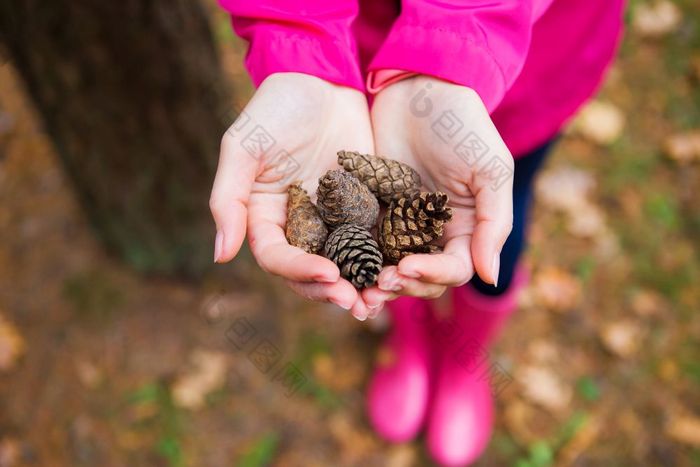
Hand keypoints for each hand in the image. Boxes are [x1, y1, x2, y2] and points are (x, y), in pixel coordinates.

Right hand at [210, 73, 375, 317]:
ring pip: (344, 263)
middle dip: (331, 289)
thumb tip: (221, 256)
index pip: (278, 257)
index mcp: (267, 217)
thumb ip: (230, 200)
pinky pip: (373, 239)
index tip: (328, 273)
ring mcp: (334, 218)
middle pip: (311, 271)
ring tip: (379, 298)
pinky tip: (399, 270)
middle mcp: (300, 224)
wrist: (322, 77)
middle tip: (356, 303)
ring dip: (359, 285)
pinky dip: (383, 258)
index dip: (299, 271)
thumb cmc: (276, 108)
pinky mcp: (364, 207)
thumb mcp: (244, 148)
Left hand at [362, 76, 513, 313]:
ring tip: (359, 290)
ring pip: (391, 269)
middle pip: (422, 279)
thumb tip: (491, 278)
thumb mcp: (490, 170)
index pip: (453, 270)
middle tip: (379, 282)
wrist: (417, 89)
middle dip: (403, 285)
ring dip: (377, 284)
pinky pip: (364, 245)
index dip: (433, 275)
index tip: (407, 267)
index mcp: (466, 229)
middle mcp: (433, 234)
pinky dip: (356, 260)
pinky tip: (342, 267)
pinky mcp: (371, 213)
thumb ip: (493, 224)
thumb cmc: (461, 126)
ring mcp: (400, 225)